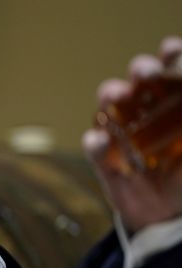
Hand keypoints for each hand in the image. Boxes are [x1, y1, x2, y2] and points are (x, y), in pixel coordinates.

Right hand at [83, 36, 181, 232]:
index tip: (171, 49)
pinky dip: (96, 142)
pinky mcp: (106, 162)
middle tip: (145, 73)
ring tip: (116, 96)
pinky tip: (101, 141)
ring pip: (110, 107)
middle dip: (141, 71)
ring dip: (111, 95)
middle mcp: (146, 113)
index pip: (170, 72)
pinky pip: (95, 148)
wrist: (168, 218)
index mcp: (173, 105)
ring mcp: (122, 135)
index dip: (171, 56)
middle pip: (139, 82)